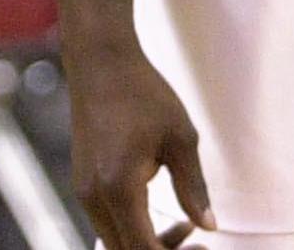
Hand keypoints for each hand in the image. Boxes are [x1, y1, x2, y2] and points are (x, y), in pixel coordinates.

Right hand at [63, 41, 211, 248]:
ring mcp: (84, 192)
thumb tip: (210, 227)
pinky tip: (158, 212)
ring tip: (184, 227)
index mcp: (119, 187)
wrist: (100, 62)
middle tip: (197, 244)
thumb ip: (193, 188)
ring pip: (114, 244)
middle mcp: (94, 197)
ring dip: (146, 245)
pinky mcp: (84, 185)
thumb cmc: (143, 93)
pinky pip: (108, 225)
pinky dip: (132, 230)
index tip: (203, 248)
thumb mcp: (180, 138)